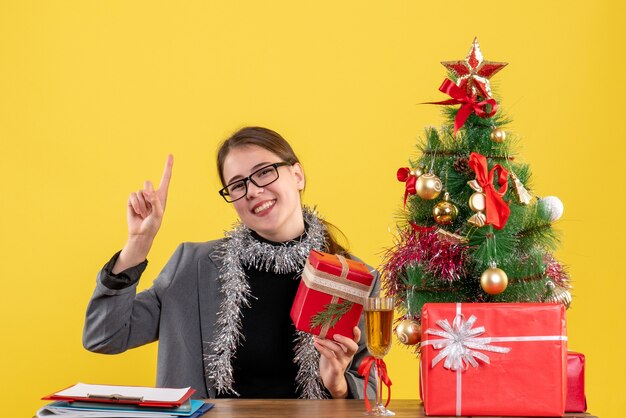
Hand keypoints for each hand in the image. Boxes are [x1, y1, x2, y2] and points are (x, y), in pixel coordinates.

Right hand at [112, 155, 172, 272]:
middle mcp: (152, 194)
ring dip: (141, 204)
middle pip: (147, 183)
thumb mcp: (158, 215)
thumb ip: (155, 202)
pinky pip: (132, 195)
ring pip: (139, 191)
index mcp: (162, 195)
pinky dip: (135, 204)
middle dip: (147, 194)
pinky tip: (138, 212)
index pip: (166, 178)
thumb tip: (148, 192)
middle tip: (149, 207)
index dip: (167, 166)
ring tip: (144, 213)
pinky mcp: (132, 200)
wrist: (141, 233)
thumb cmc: (153, 225)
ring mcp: (141, 196)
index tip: (170, 155)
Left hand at [314, 326, 360, 398]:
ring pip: (338, 350)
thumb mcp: (332, 350)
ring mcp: (343, 362)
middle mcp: (348, 356)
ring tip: (318, 338)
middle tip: (335, 335)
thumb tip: (322, 328)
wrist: (330, 380)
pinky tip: (316, 344)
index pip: (355, 341)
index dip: (357, 335)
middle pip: (353, 346)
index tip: (354, 327)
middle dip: (345, 339)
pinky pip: (330, 356)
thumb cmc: (331, 362)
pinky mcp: (336, 368)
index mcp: (348, 350)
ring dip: (327, 342)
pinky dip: (322, 349)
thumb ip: (330, 341)